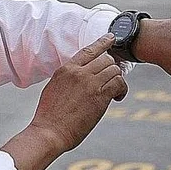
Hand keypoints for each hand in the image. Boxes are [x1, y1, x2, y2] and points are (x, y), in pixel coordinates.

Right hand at [29, 33, 127, 153]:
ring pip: (114, 70)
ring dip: (118, 79)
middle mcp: (78, 73)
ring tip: (115, 91)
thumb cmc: (49, 115)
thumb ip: (68, 78)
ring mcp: (89, 83)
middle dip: (113, 67)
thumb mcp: (54, 88)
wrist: (49, 132)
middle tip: (114, 77)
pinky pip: (118, 84)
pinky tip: (117, 98)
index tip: (111, 38)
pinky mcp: (99, 97)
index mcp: (66, 69)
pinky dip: (121, 89)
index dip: (102, 42)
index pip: (88, 50)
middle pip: (105, 59)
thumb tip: (80, 76)